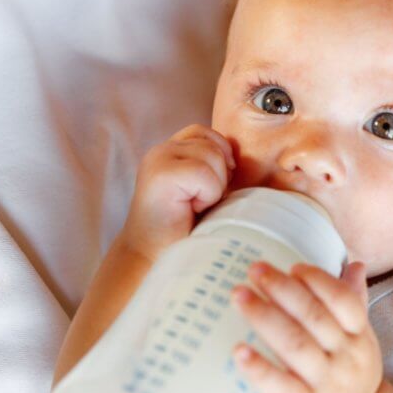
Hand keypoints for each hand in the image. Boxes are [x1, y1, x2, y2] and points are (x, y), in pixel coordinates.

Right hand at [120, 124, 234, 259]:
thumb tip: (237, 158)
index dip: (220, 156)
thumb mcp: (202, 190)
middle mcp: (161, 150)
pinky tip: (190, 209)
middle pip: (214, 145)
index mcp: (170, 151)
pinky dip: (207, 195)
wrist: (155, 259)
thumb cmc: (184, 230)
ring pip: (212, 156)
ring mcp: (158, 159)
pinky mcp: (161, 173)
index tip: (211, 188)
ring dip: (213, 188)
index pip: (206, 133)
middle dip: (219, 177)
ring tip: (193, 206)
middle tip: (198, 203)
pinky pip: (204, 173)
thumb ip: (212, 166)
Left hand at [230, 260, 383, 392]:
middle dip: (282, 289)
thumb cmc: (350, 375)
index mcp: (358, 336)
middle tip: (254, 270)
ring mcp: (326, 384)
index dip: (318, 280)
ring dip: (264, 317)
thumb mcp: (360, 339)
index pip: (343, 301)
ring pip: (294, 345)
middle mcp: (345, 358)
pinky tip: (238, 351)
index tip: (291, 267)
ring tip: (239, 296)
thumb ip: (353, 301)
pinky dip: (259, 367)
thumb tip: (355, 264)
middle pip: (313, 317)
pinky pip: (280, 386)